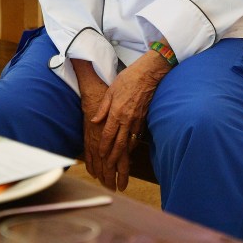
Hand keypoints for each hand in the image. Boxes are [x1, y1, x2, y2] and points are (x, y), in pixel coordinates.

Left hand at [91, 51, 170, 190]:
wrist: (148, 74)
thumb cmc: (128, 79)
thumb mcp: (110, 91)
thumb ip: (102, 108)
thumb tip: (94, 121)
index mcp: (116, 112)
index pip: (108, 135)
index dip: (104, 147)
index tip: (100, 156)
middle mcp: (127, 119)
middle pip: (119, 143)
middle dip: (113, 157)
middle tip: (109, 168)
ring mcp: (137, 120)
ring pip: (129, 142)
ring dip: (123, 154)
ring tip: (119, 164)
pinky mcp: (144, 118)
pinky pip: (137, 135)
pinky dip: (132, 144)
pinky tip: (129, 149)